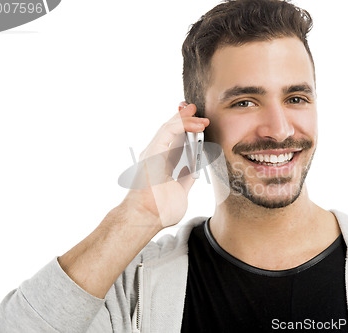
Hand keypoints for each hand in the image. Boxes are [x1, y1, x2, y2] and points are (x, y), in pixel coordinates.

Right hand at [120, 103, 209, 228]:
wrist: (147, 217)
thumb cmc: (160, 211)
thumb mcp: (180, 191)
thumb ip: (185, 178)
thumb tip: (191, 169)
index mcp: (161, 164)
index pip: (173, 141)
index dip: (184, 130)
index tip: (198, 123)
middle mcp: (155, 155)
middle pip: (171, 131)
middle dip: (184, 119)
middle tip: (196, 110)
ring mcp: (152, 152)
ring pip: (170, 127)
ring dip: (187, 120)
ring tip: (201, 116)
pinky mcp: (153, 151)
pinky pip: (169, 131)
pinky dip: (183, 124)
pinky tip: (196, 125)